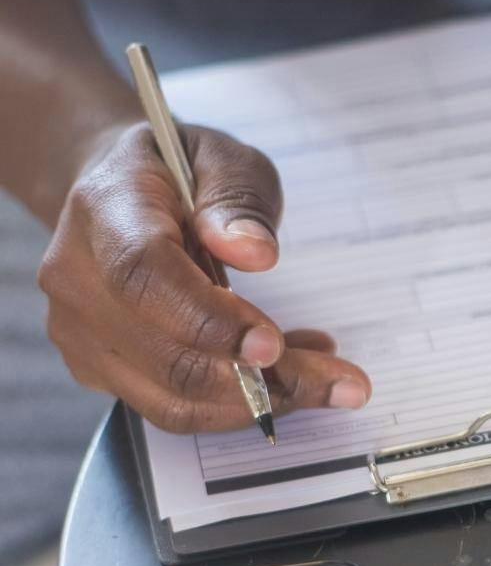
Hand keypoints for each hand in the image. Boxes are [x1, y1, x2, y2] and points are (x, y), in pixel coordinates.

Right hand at [38, 121, 370, 432]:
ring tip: (322, 376)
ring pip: (174, 400)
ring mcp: (80, 334)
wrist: (116, 191)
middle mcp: (76, 280)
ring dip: (260, 401)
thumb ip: (239, 198)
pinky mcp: (100, 370)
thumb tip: (254, 252)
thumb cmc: (177, 171)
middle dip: (266, 380)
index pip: (145, 277)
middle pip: (170, 357)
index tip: (273, 346)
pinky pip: (174, 407)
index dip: (211, 321)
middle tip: (339, 381)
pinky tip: (285, 373)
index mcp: (104, 212)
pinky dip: (239, 404)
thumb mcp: (223, 158)